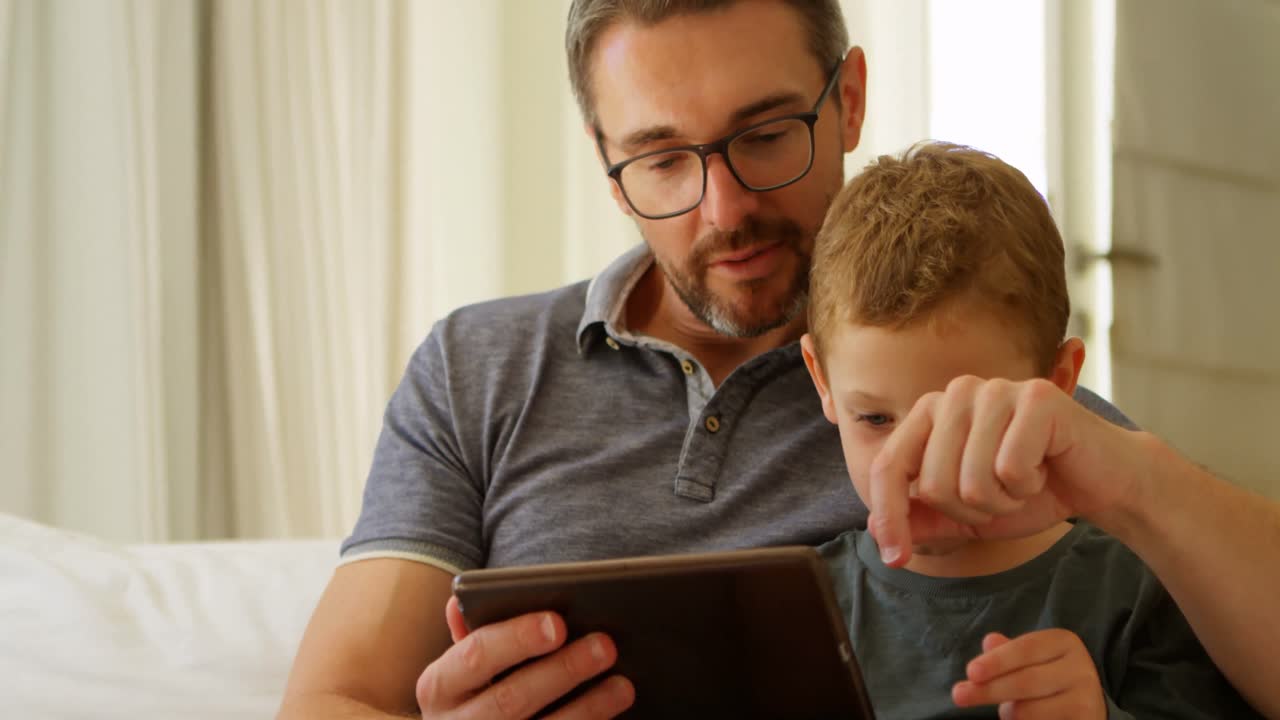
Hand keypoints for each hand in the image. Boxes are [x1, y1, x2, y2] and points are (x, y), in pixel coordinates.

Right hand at [414, 595, 634, 718]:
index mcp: (438, 687)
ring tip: (623, 686)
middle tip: (605, 646)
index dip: (516, 638)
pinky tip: (612, 719)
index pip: (475, 656)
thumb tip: (461, 600)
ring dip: (587, 709)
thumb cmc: (469, 697)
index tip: (558, 623)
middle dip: (562, 670)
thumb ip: (470, 637)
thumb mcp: (458, 671)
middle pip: (512, 698)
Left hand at [868, 376, 1145, 566]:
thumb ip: (921, 519)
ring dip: (1002, 501)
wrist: (1099, 482)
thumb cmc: (1029, 492)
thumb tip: (878, 535)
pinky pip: (1010, 469)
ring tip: (1024, 483)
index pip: (888, 466)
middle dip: (970, 511)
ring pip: (971, 481)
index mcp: (931, 413)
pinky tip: (1045, 469)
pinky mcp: (1036, 398)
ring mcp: (996, 390)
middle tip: (1002, 497)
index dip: (889, 517)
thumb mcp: (964, 514)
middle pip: (933, 483)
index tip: (896, 558)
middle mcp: (956, 392)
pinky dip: (1029, 487)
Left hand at [952, 630, 1105, 719]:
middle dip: (988, 690)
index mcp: (1064, 642)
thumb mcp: (1029, 658)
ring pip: (1030, 710)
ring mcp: (1087, 697)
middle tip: (959, 695)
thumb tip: (990, 641)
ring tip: (1009, 709)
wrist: (1084, 704)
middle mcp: (1081, 667)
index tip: (970, 673)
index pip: (1025, 649)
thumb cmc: (1047, 677)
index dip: (996, 661)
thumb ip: (1007, 652)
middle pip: (1025, 681)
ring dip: (1009, 712)